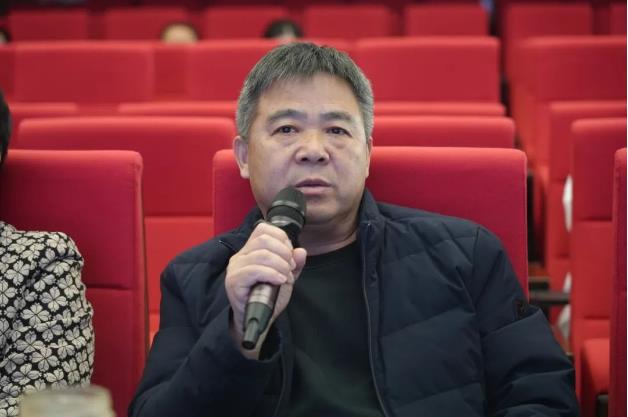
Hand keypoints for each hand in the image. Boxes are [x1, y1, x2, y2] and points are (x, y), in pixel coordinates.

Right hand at [225, 222, 306, 357]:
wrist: (258, 319)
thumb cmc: (268, 297)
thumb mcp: (286, 276)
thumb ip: (294, 264)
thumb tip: (301, 251)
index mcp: (250, 250)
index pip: (264, 229)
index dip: (282, 239)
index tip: (290, 256)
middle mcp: (240, 255)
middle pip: (264, 239)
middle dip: (284, 253)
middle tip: (289, 269)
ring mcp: (235, 268)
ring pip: (261, 254)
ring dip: (280, 266)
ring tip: (285, 277)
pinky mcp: (233, 282)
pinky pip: (254, 270)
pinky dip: (272, 274)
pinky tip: (279, 281)